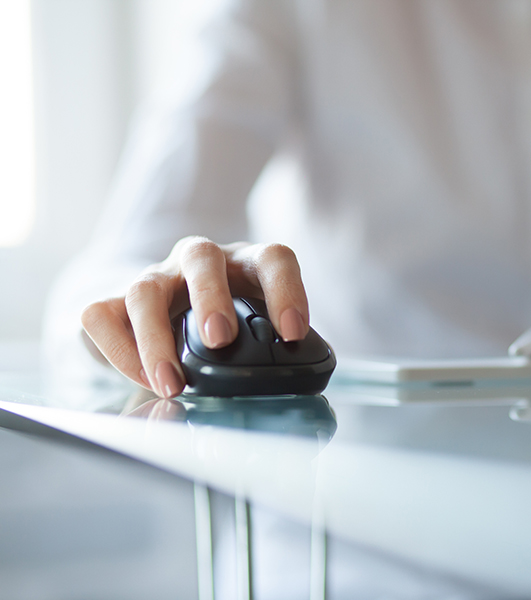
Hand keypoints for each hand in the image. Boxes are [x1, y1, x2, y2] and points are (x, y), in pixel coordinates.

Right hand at [80, 236, 308, 397]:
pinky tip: (145, 379)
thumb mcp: (260, 326)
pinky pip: (101, 315)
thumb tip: (296, 381)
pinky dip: (119, 351)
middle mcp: (200, 261)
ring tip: (173, 383)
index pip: (272, 259)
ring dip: (155, 338)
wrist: (175, 310)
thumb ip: (273, 346)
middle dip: (210, 297)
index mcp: (247, 263)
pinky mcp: (115, 299)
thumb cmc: (232, 321)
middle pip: (201, 258)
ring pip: (144, 288)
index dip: (286, 290)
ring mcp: (156, 277)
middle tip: (219, 339)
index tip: (292, 333)